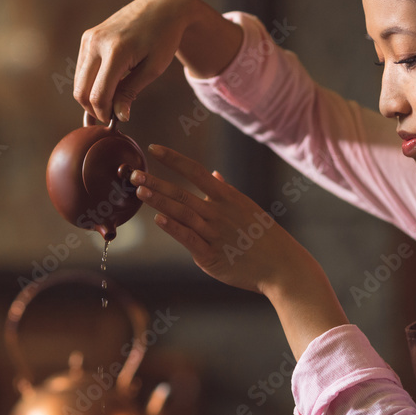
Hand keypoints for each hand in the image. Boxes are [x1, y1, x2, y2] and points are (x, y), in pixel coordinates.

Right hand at [73, 0, 241, 123]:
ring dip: (91, 97)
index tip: (114, 122)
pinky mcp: (87, 37)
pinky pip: (82, 70)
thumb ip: (131, 92)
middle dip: (93, 109)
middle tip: (110, 117)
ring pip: (79, 82)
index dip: (103, 114)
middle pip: (81, 91)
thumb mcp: (153, 69)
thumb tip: (118, 116)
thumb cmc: (163, 39)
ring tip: (113, 102)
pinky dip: (91, 83)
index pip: (98, 95)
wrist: (162, 8)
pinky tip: (109, 87)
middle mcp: (96, 43)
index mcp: (116, 51)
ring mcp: (89, 38)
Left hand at [130, 145, 305, 293]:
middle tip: (133, 173)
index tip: (153, 148)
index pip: (196, 171)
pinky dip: (174, 228)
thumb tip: (214, 175)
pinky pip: (189, 239)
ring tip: (140, 191)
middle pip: (183, 193)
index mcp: (228, 197)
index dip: (173, 159)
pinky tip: (158, 219)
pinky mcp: (211, 256)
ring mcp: (215, 233)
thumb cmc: (264, 237)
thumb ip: (227, 191)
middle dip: (156, 182)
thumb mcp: (248, 208)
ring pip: (182, 213)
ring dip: (160, 201)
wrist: (282, 266)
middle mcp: (219, 212)